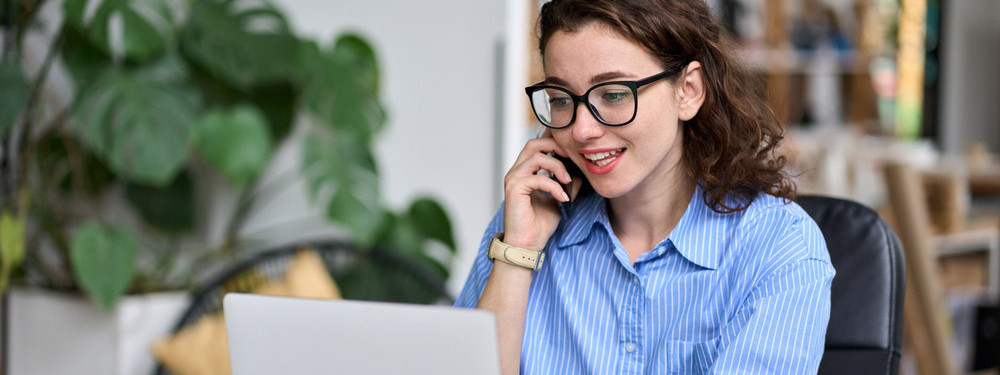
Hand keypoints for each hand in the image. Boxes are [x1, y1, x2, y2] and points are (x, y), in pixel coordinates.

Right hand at [502, 130, 573, 251]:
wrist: (527, 245)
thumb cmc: (540, 225)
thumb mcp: (559, 200)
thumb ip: (567, 185)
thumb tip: (580, 175)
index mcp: (525, 172)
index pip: (537, 146)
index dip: (555, 144)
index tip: (573, 154)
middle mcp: (517, 172)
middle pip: (534, 144)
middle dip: (555, 146)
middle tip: (572, 158)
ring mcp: (513, 179)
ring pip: (536, 156)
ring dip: (557, 166)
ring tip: (568, 181)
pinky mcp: (514, 188)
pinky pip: (538, 178)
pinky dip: (554, 186)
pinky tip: (563, 197)